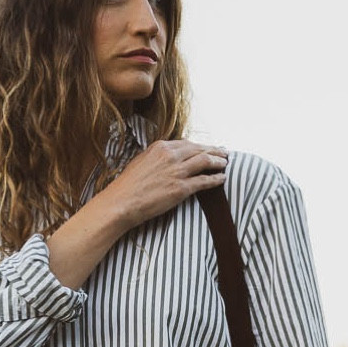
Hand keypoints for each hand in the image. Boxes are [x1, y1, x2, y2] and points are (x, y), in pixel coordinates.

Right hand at [106, 140, 227, 226]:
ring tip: (226, 163)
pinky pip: (204, 181)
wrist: (121, 203)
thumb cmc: (127, 186)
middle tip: (224, 152)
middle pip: (199, 149)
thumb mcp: (140, 162)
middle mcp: (171, 156)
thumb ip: (156, 158)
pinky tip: (222, 179)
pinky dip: (216, 179)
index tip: (207, 148)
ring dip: (219, 162)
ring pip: (205, 161)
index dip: (200, 146)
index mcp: (160, 147)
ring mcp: (177, 171)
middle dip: (214, 150)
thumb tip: (166, 158)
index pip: (187, 143)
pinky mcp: (181, 188)